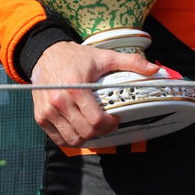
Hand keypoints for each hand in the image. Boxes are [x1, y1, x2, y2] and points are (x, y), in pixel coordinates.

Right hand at [29, 40, 161, 147]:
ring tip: (94, 128)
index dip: (109, 125)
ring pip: (72, 139)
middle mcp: (59, 102)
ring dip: (87, 138)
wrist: (46, 54)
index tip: (116, 120)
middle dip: (101, 133)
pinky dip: (70, 139)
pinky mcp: (41, 117)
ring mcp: (48, 112)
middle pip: (85, 132)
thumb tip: (154, 69)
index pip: (95, 120)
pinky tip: (79, 129)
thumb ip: (131, 63)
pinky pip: (58, 139)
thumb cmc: (77, 57)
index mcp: (76, 88)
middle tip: (108, 125)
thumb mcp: (105, 56)